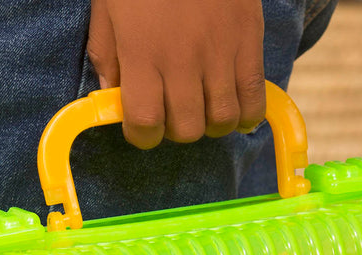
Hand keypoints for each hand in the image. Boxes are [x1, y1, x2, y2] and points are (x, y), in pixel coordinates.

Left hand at [87, 0, 265, 149]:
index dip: (143, 135)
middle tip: (174, 111)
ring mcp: (218, 51)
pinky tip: (237, 109)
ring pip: (222, 120)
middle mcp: (181, 59)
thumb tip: (111, 96)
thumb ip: (107, 54)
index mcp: (141, 52)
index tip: (143, 125)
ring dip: (211, 124)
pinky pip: (255, 97)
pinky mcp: (248, 40)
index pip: (145, 124)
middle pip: (186, 129)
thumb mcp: (109, 8)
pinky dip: (247, 114)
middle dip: (176, 129)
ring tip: (205, 107)